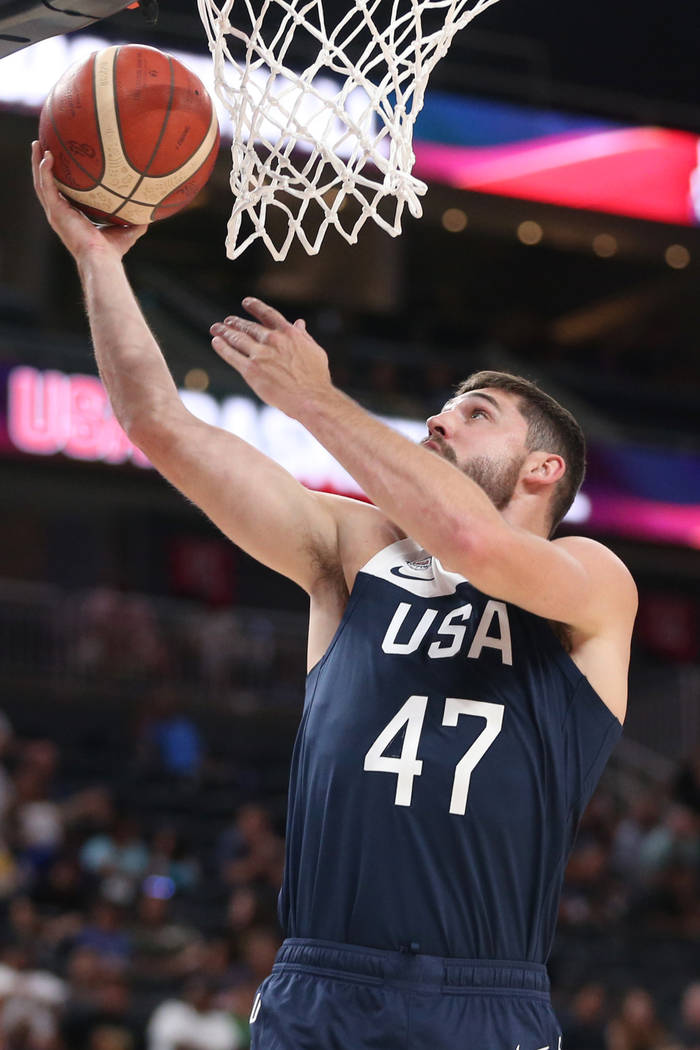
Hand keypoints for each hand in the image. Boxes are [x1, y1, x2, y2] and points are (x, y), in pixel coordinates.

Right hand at [31, 141, 146, 261]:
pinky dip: (45, 171)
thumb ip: (135, 219)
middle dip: (42, 165)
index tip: (59, 162)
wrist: (102, 258)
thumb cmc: (113, 250)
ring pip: (41, 183)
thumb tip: (152, 211)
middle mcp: (60, 214)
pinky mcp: (55, 212)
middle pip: (45, 184)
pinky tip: (47, 156)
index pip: (61, 193)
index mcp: (71, 216)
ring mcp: (55, 213)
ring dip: (37, 163)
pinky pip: (46, 187)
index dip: (58, 178)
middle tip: (41, 145)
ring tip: (36, 144)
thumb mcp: (127, 230)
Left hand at [210, 297, 332, 417]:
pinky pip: (231, 355)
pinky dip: (222, 347)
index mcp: (288, 333)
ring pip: (237, 338)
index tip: (246, 302)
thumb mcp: (314, 350)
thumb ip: (303, 336)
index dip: (255, 307)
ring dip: (224, 331)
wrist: (310, 398)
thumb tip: (300, 323)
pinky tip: (216, 341)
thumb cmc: (316, 377)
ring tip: (216, 328)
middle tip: (227, 321)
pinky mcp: (250, 370)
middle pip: (249, 327)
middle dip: (236, 322)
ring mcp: (260, 354)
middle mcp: (272, 339)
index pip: (268, 314)